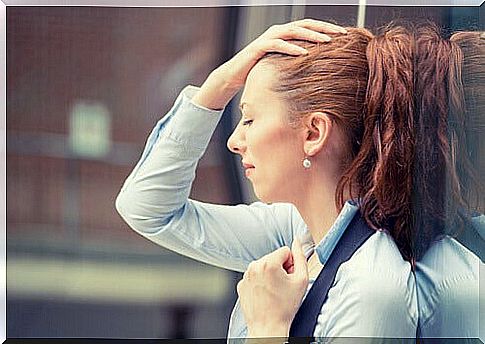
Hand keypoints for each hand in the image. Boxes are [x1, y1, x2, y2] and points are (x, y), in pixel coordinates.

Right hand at [192, 19, 346, 109]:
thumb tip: (319, 67)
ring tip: (326, 41)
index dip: (327, 28)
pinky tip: (303, 54)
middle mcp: (277, 31)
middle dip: (324, 28)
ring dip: (311, 36)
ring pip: (293, 31)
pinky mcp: (259, 47)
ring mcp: (268, 38)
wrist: (235, 75)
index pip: (310, 26)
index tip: (345, 35)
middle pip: (305, 24)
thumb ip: (298, 60)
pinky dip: (291, 48)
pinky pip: (277, 45)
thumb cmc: (260, 71)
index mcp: (285, 33)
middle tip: (341, 34)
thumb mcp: (283, 64)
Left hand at [237, 238, 308, 337]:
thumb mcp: (301, 280)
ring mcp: (245, 276)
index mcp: (268, 263)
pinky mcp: (241, 285)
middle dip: (280, 268)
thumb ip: (301, 257)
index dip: (291, 264)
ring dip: (270, 275)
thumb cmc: (285, 307)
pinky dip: (260, 282)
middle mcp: (254, 266)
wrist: (268, 328)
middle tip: (283, 286)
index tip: (290, 277)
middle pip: (273, 258)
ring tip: (274, 291)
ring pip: (263, 266)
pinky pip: (254, 276)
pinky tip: (265, 295)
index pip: (285, 251)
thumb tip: (298, 241)